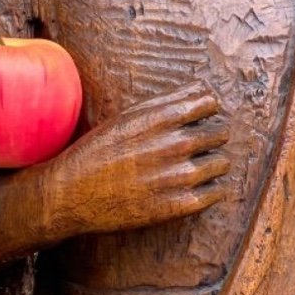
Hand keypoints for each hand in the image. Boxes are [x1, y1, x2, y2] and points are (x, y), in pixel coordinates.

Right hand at [50, 81, 229, 234]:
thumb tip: (203, 88)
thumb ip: (170, 101)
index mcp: (163, 118)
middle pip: (220, 133)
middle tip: (194, 147)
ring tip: (191, 169)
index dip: (206, 111)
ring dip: (212, 164)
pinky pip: (216, 193)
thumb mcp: (128, 116)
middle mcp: (175, 144)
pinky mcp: (179, 206)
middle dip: (211, 138)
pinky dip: (209, 190)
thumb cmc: (99, 150)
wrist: (72, 194)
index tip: (197, 119)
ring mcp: (179, 176)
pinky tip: (190, 188)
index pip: (210, 103)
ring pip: (222, 163)